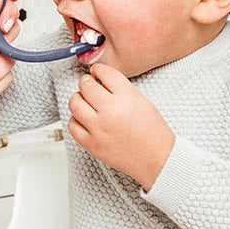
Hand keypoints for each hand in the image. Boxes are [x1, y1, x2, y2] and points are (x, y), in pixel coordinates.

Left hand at [68, 64, 175, 190]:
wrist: (157, 159)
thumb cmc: (152, 132)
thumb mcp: (141, 101)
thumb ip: (120, 89)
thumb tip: (99, 81)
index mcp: (126, 97)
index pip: (104, 72)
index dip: (98, 70)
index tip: (96, 72)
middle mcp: (110, 111)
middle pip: (85, 86)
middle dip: (86, 83)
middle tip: (89, 86)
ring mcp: (98, 128)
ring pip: (74, 103)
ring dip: (78, 99)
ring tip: (84, 102)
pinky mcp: (91, 143)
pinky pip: (72, 126)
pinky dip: (76, 120)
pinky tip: (84, 120)